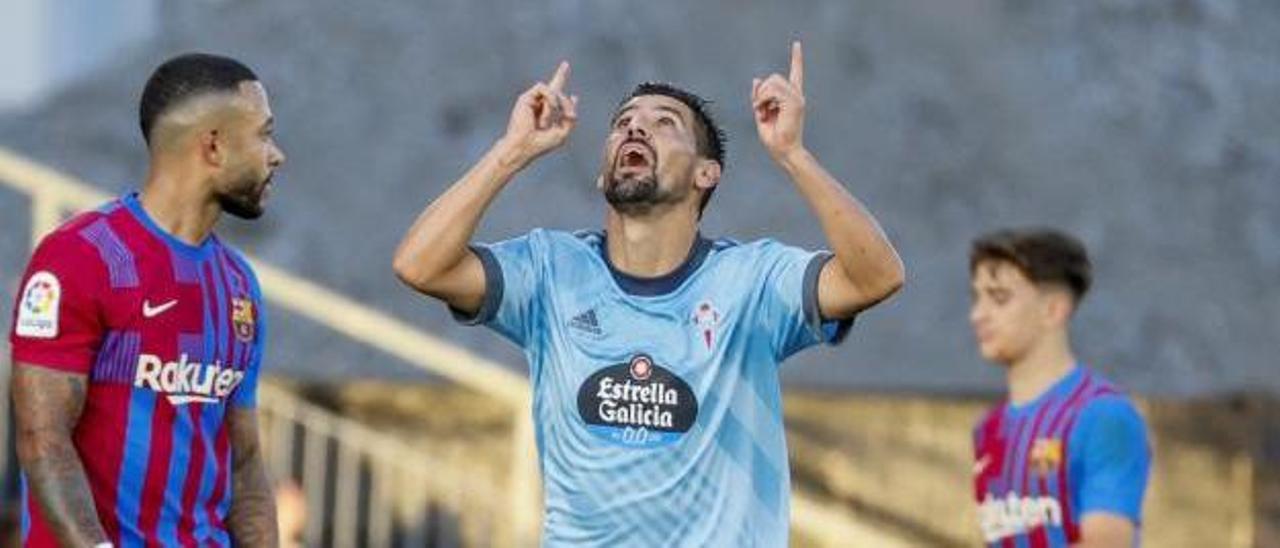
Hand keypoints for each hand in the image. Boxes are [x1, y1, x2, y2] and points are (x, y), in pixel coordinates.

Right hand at [498, 61, 577, 167]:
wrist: (524, 145)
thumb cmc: (541, 143)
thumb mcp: (562, 132)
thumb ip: (570, 117)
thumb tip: (574, 97)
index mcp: (548, 114)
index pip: (558, 103)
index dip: (567, 100)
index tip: (575, 97)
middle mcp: (540, 105)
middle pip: (553, 87)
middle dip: (560, 75)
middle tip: (566, 64)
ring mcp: (533, 101)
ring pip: (553, 91)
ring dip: (557, 104)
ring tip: (548, 119)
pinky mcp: (526, 97)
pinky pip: (544, 88)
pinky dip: (550, 98)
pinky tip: (549, 108)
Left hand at [752, 42, 805, 160]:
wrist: (783, 151)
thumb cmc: (774, 138)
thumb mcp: (761, 112)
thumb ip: (759, 96)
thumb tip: (756, 79)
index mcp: (791, 97)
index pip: (796, 73)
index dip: (797, 58)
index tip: (797, 44)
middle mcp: (796, 95)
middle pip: (773, 77)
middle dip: (761, 91)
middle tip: (758, 108)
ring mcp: (797, 98)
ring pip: (772, 81)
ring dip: (761, 96)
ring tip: (761, 112)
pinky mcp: (794, 103)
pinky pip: (773, 91)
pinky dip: (763, 100)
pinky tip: (764, 113)